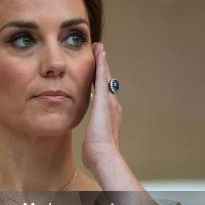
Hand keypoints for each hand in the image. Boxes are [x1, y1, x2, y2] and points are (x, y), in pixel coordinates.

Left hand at [82, 42, 122, 170]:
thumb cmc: (98, 154)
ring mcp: (110, 101)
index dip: (102, 84)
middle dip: (103, 69)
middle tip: (101, 54)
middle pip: (107, 83)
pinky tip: (99, 53)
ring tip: (100, 49)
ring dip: (102, 62)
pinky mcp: (104, 99)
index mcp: (110, 115)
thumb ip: (94, 140)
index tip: (99, 75)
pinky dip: (101, 64)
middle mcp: (113, 106)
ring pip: (105, 77)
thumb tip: (91, 147)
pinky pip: (102, 77)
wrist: (104, 155)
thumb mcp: (95, 143)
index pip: (104, 95)